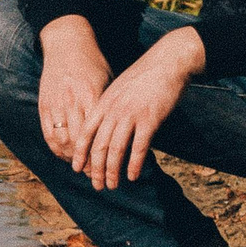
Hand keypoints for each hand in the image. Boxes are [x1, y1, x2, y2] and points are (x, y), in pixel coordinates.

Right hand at [36, 17, 114, 160]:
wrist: (67, 44)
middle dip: (89, 163)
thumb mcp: (108, 81)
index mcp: (92, 95)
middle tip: (99, 177)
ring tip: (83, 170)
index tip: (112, 168)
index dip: (103, 154)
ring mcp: (56, 104)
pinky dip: (57, 149)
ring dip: (73, 159)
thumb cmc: (93, 63)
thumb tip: (126, 130)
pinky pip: (48, 134)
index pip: (98, 133)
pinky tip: (66, 157)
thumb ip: (111, 106)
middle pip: (80, 142)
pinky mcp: (44, 105)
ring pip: (63, 141)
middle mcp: (73, 101)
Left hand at [74, 27, 205, 189]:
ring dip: (113, 171)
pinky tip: (133, 176)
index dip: (80, 153)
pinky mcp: (150, 119)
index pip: (86, 133)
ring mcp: (131, 115)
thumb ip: (111, 107)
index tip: (77, 169)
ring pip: (116, 150)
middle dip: (96, 169)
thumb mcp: (120, 88)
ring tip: (112, 185)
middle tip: (97, 185)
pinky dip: (134, 164)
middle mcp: (114, 110)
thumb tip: (106, 128)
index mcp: (104, 102)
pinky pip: (139, 147)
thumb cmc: (145, 75)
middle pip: (99, 146)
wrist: (168, 61)